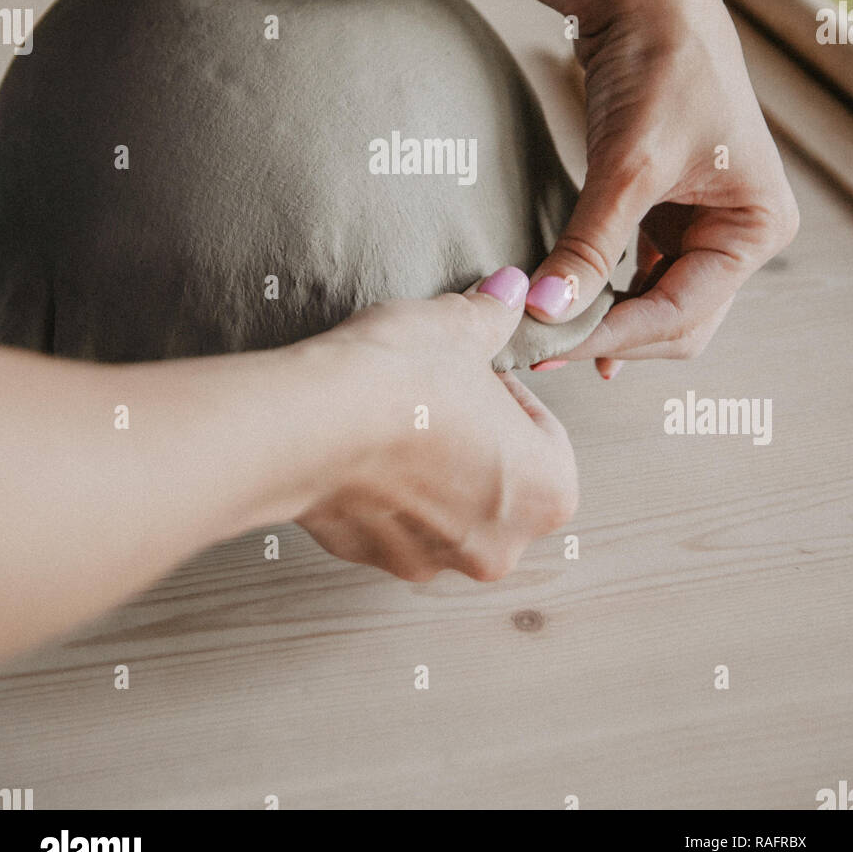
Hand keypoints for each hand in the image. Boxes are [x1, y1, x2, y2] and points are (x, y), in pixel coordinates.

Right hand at [292, 271, 577, 582]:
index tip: (474, 369)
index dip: (507, 392)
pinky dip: (380, 488)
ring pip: (442, 507)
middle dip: (471, 438)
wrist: (306, 423)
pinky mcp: (369, 557)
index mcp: (546, 491)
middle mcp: (498, 543)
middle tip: (436, 392)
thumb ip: (495, 314)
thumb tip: (510, 292)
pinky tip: (359, 443)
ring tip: (392, 415)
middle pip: (497, 479)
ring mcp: (430, 559)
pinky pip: (388, 519)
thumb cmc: (400, 381)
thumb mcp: (459, 326)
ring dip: (427, 468)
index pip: (545, 434)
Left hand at [523, 0, 798, 369]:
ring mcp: (708, 221)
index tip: (551, 347)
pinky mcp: (670, 206)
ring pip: (657, 300)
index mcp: (758, 227)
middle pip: (677, 319)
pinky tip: (572, 309)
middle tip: (545, 350)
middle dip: (614, 335)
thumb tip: (546, 311)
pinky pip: (641, 268)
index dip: (615, 334)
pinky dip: (607, 288)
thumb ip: (589, 245)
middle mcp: (743, 231)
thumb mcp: (626, 167)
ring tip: (551, 339)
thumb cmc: (658, 68)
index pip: (683, 312)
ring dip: (608, 318)